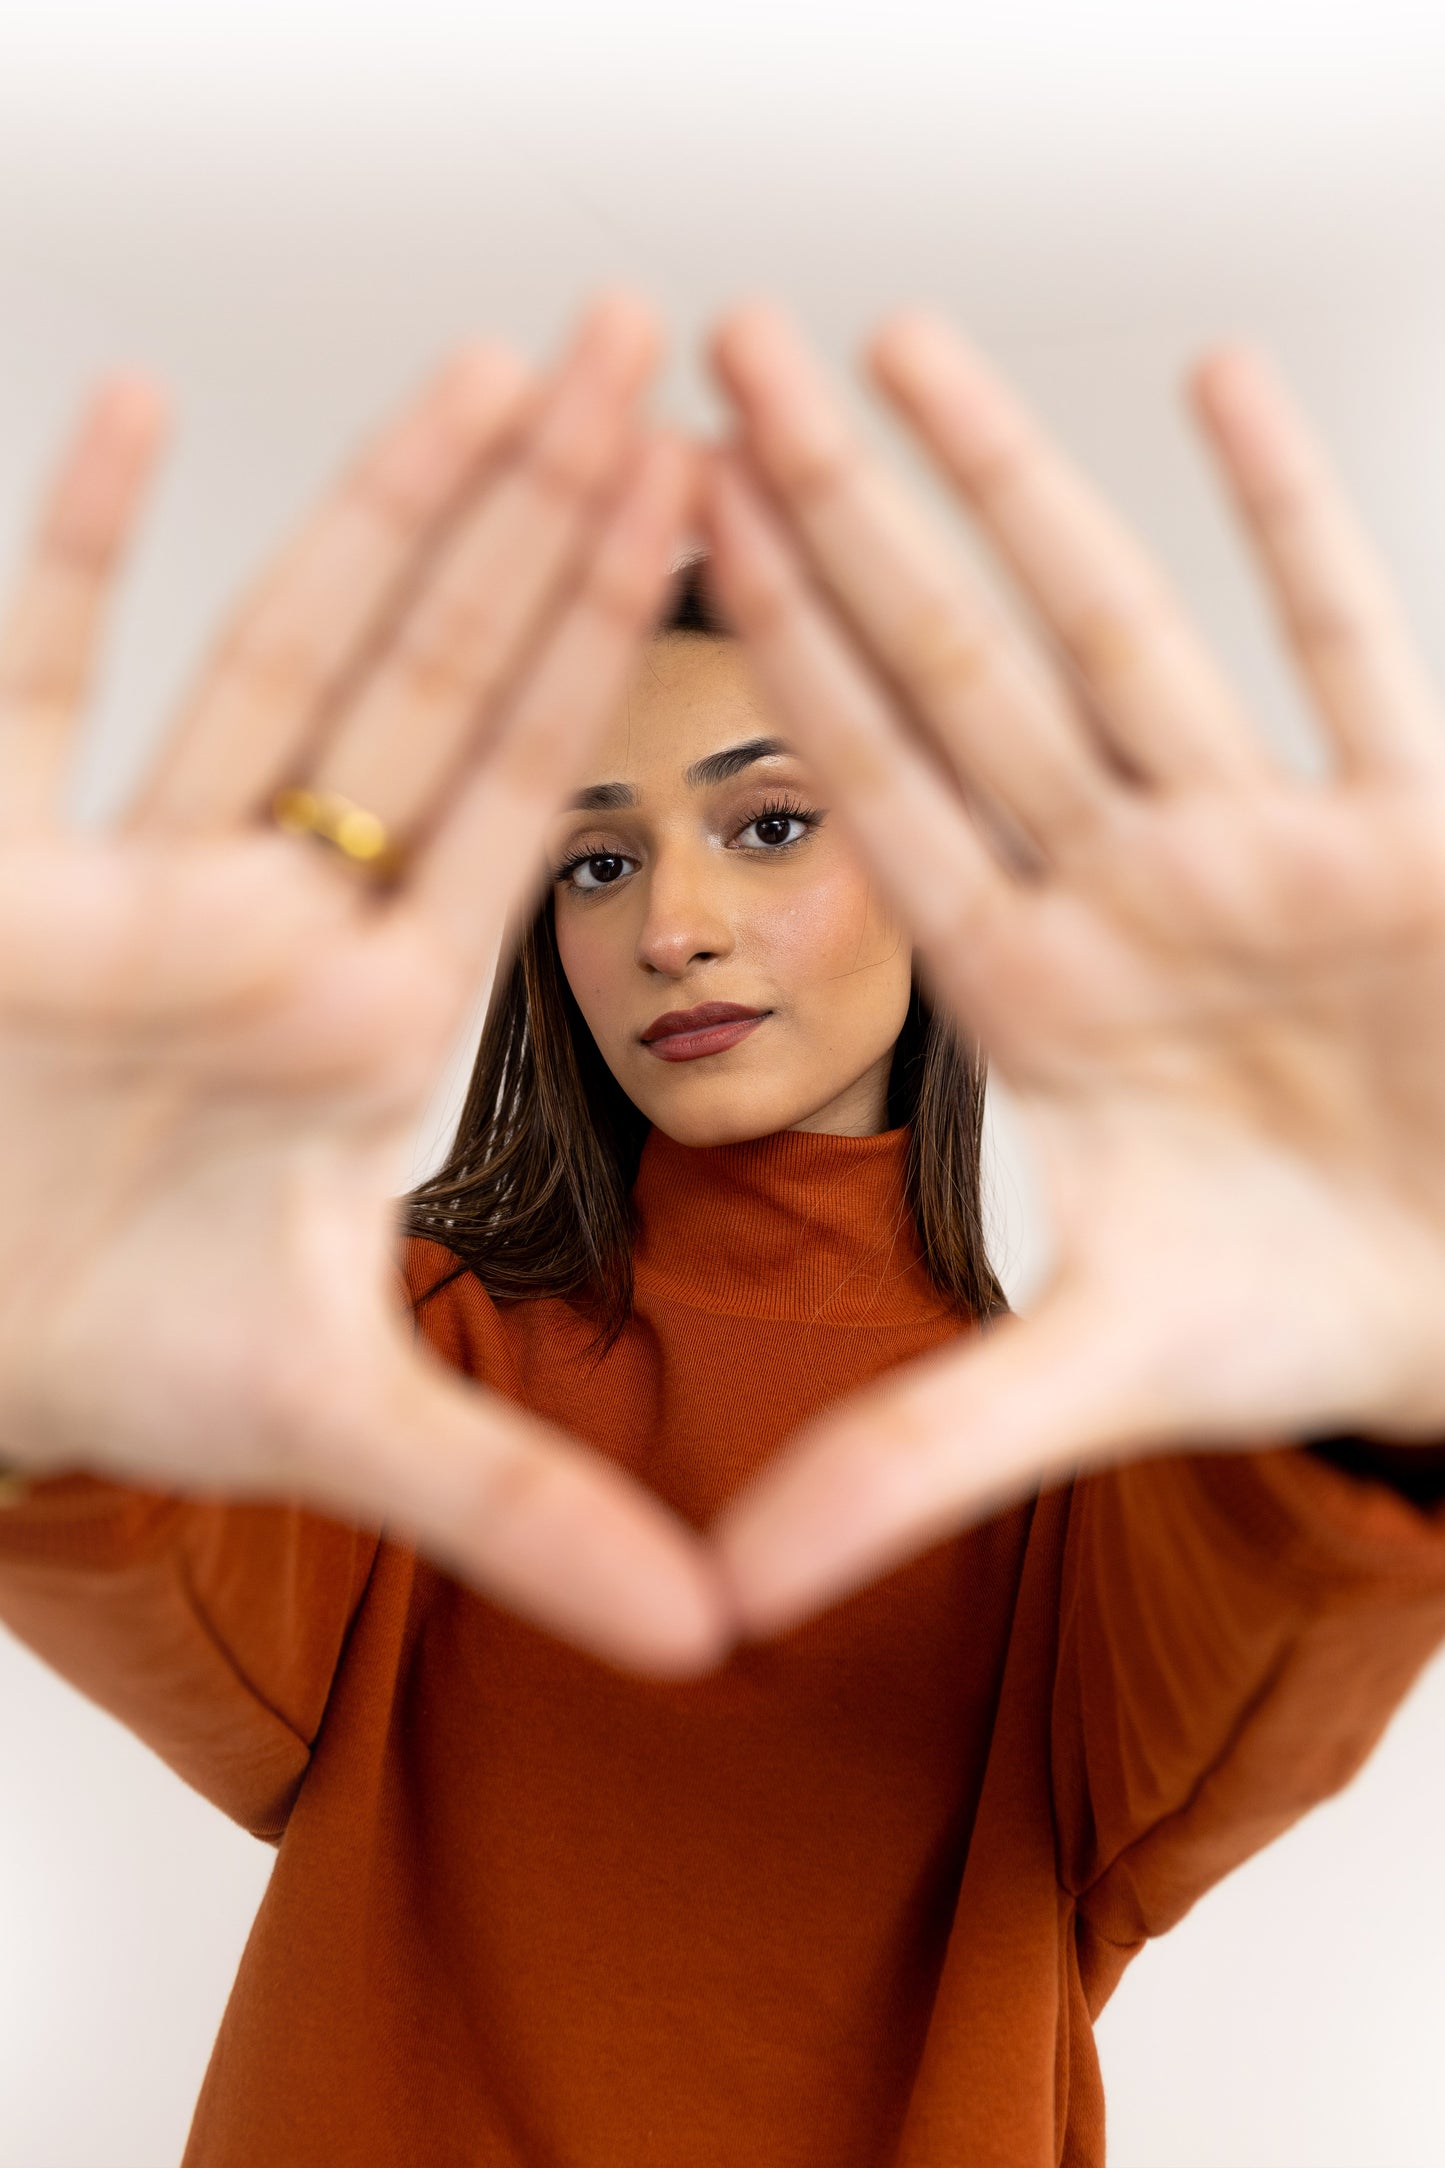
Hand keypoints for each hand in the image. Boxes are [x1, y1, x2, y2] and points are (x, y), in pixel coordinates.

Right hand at [0, 295, 730, 1676]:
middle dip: (540, 524)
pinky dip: (71, 549)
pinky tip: (135, 408)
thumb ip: (527, 1513)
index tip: (717, 516)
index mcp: (378, 1015)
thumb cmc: (116, 1357)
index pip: (528, 798)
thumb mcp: (340, 1435)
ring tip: (487, 364)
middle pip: (435, 683)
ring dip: (373, 508)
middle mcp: (278, 918)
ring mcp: (135, 875)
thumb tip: (716, 1642)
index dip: (620, 655)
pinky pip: (31, 679)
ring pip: (272, 655)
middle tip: (653, 359)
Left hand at [701, 302, 1444, 1635]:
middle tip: (719, 358)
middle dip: (839, 519)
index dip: (767, 659)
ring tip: (896, 341)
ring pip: (1120, 629)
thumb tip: (729, 1600)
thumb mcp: (1092, 1383)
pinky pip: (1350, 646)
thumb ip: (909, 1455)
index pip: (869, 794)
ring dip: (1015, 485)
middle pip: (953, 670)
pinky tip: (1216, 387)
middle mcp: (1127, 891)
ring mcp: (1267, 847)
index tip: (663, 524)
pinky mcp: (1419, 832)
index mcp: (1034, 992)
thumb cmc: (1298, 1320)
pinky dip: (1294, 522)